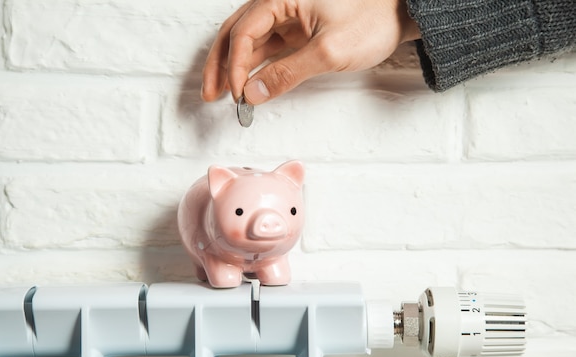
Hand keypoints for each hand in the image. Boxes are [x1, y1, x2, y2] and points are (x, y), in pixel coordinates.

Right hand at [201, 0, 420, 104]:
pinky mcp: (294, 32)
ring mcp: (285, 19)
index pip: (243, 32)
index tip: (237, 94)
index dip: (234, 65)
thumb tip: (253, 93)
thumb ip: (287, 73)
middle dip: (220, 65)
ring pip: (246, 43)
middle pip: (234, 34)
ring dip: (232, 68)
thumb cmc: (371, 21)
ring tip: (221, 95)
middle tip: (209, 94)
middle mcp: (278, 4)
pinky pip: (264, 49)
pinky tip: (246, 86)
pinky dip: (252, 69)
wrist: (399, 14)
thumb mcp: (328, 51)